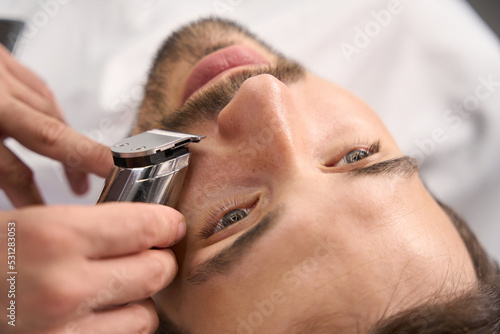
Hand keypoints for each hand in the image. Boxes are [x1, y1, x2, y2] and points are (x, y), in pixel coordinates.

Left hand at [0, 44, 112, 206]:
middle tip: (111, 179)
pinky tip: (61, 130)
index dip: (34, 201)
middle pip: (52, 137)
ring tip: (81, 173)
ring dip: (73, 144)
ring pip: (51, 114)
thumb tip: (3, 190)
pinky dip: (56, 115)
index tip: (47, 218)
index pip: (13, 174)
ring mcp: (3, 77)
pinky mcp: (8, 62)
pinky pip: (43, 92)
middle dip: (86, 161)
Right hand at [0, 202, 185, 333]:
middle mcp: (64, 286)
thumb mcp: (32, 223)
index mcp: (56, 235)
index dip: (165, 224)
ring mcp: (63, 332)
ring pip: (146, 316)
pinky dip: (117, 328)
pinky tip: (98, 314)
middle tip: (143, 255)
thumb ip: (92, 226)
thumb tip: (148, 227)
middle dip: (156, 260)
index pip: (146, 226)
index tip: (169, 225)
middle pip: (157, 271)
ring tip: (112, 290)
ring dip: (137, 301)